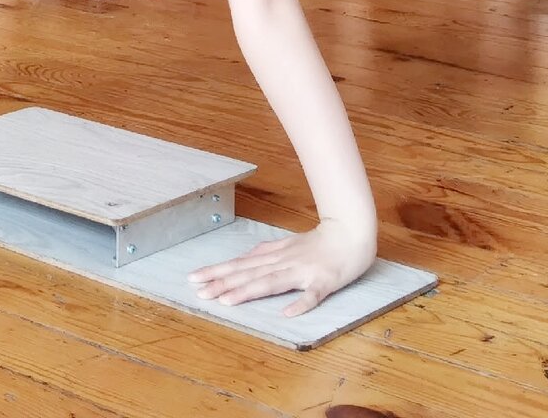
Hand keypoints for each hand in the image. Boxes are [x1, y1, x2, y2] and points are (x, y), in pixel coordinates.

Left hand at [188, 218, 375, 316]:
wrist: (353, 232)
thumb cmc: (321, 241)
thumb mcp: (289, 243)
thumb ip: (267, 252)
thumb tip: (245, 257)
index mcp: (276, 256)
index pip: (242, 265)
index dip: (218, 272)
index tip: (194, 279)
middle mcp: (286, 262)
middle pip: (251, 274)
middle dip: (224, 283)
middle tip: (200, 292)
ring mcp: (304, 272)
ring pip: (273, 282)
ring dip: (249, 291)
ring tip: (227, 301)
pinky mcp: (325, 282)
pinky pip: (312, 295)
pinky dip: (301, 304)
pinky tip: (288, 314)